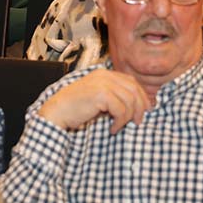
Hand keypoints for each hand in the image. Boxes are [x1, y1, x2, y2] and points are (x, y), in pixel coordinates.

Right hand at [37, 69, 152, 133]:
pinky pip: (121, 110)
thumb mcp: (97, 98)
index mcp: (104, 74)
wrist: (57, 111)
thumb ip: (113, 96)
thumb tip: (136, 105)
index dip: (141, 96)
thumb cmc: (75, 108)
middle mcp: (105, 75)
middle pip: (134, 89)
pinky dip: (120, 122)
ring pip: (130, 100)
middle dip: (140, 107)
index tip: (145, 110)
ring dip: (128, 117)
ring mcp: (103, 83)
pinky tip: (112, 128)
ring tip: (119, 126)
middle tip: (137, 122)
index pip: (131, 82)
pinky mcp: (101, 95)